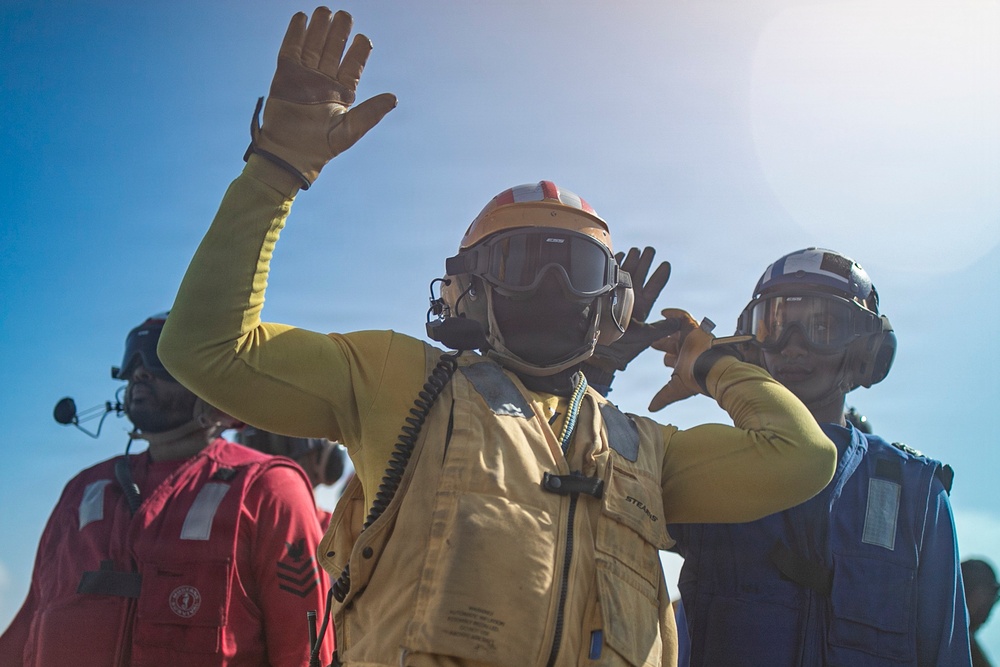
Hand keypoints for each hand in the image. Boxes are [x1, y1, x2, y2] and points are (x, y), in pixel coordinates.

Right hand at [248, 7, 397, 187]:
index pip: (353, 65)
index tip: (363, 38)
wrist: (290, 153)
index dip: (358, 51)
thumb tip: (394, 98)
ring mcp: (305, 76)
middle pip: (334, 49)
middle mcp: (325, 81)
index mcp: (343, 92)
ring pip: (314, 45)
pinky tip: (302, 18)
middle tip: (345, 15)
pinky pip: (291, 49)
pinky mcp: (285, 74)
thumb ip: (370, 113)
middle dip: (339, 32)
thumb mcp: (349, 131)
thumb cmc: (321, 147)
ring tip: (326, 11)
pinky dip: (296, 33)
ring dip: (320, 28)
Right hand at [589, 247, 674, 372]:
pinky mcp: (603, 293)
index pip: (654, 288)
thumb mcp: (646, 336)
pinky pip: (608, 276)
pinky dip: (614, 266)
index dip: (660, 276)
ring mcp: (616, 294)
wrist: (598, 348)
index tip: (666, 264)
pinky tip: (619, 255)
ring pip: (626, 273)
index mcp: (642, 306)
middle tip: (650, 250)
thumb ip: (662, 328)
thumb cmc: (622, 346)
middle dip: (645, 262)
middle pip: (640, 275)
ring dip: (632, 261)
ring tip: (637, 250)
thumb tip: (679, 322)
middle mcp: (631, 298)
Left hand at [648, 309, 715, 410]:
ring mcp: (691, 339)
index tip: (658, 358)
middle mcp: (688, 351)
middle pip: (673, 344)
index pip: (673, 359)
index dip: (665, 358)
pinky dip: (674, 313)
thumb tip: (651, 408)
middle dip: (662, 343)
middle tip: (651, 342)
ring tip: (655, 326)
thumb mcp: (675, 389)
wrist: (712, 369)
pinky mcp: (694, 329)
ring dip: (666, 329)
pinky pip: (684, 317)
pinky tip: (664, 312)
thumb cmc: (697, 380)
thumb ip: (662, 397)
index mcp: (684, 364)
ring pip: (677, 331)